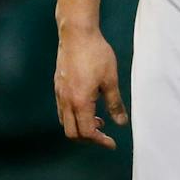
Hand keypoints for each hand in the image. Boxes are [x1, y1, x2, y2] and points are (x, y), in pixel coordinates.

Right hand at [54, 26, 126, 148]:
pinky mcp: (58, 87)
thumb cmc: (97, 55)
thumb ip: (115, 104)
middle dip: (89, 138)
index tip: (112, 143)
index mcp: (80, 102)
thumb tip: (121, 123)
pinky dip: (74, 116)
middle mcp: (65, 101)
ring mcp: (59, 94)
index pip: (87, 132)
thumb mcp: (111, 80)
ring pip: (65, 122)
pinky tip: (89, 107)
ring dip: (81, 127)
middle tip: (105, 136)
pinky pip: (62, 110)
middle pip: (72, 132)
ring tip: (99, 121)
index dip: (100, 141)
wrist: (77, 35)